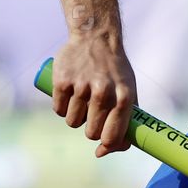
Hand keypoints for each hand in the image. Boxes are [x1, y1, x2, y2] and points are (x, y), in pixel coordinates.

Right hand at [50, 34, 137, 157]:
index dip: (107, 146)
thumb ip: (125, 121)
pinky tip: (69, 94)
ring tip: (81, 101)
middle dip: (91, 130)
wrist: (96, 36)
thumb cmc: (115, 70)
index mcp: (124, 97)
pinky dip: (62, 107)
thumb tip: (106, 151)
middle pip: (91, 133)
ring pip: (73, 123)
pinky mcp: (62, 81)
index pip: (112, 136)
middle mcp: (103, 92)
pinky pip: (59, 110)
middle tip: (92, 116)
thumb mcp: (129, 90)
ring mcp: (81, 86)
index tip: (102, 147)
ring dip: (75, 118)